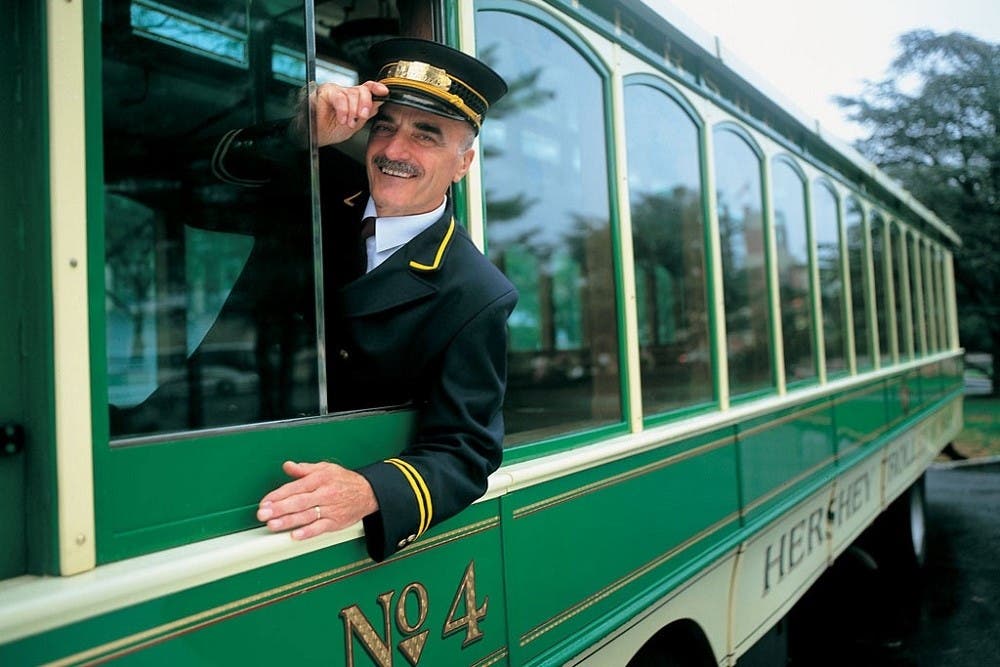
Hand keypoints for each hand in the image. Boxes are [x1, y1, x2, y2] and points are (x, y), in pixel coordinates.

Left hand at [257, 460, 378, 539]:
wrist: (368, 493)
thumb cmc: (344, 481)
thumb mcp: (325, 468)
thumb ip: (304, 469)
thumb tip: (288, 466)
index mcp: (320, 479)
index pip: (295, 487)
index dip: (278, 495)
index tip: (265, 502)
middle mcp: (324, 494)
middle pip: (298, 502)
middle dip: (279, 509)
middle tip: (263, 514)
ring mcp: (330, 509)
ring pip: (306, 516)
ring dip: (288, 521)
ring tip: (273, 525)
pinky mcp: (335, 522)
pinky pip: (320, 528)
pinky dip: (308, 532)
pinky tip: (295, 535)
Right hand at [314, 80, 388, 146]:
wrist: (318, 137)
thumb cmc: (333, 130)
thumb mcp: (356, 124)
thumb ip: (367, 112)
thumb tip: (379, 102)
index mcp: (355, 99)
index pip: (368, 88)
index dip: (377, 88)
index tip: (384, 92)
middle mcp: (346, 93)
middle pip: (362, 90)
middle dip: (365, 104)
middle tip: (362, 116)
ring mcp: (336, 91)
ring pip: (352, 93)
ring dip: (352, 111)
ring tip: (349, 122)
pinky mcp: (325, 92)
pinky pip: (339, 97)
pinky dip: (343, 110)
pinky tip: (342, 119)